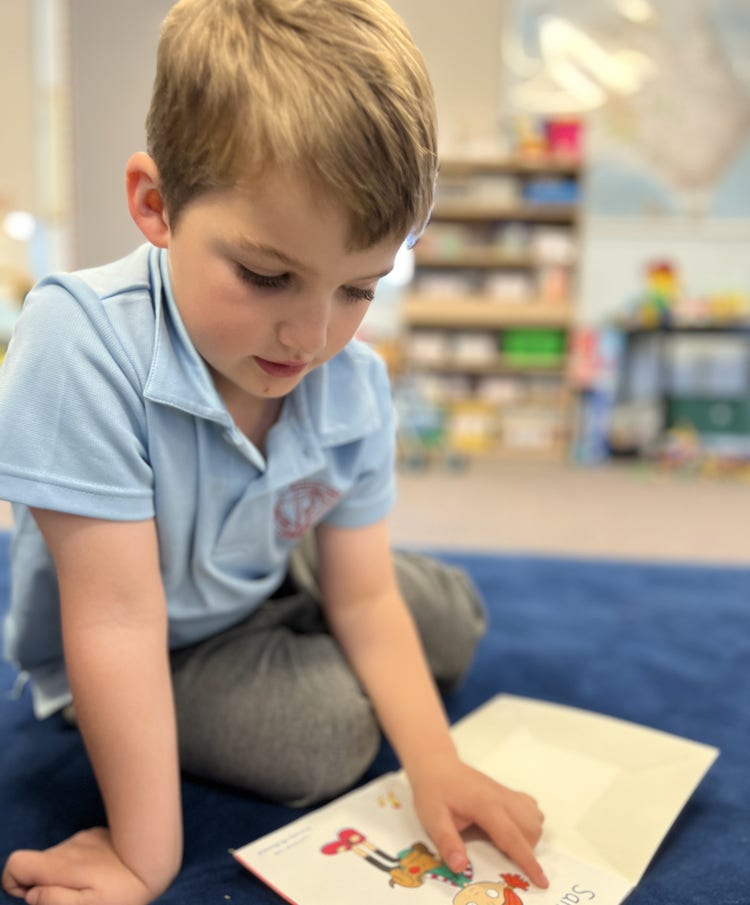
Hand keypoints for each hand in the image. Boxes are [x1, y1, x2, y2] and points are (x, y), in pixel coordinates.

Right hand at [2, 828, 164, 904]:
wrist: (155, 857)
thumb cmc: (122, 890)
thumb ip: (55, 901)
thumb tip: (32, 894)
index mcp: (58, 866)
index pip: (15, 863)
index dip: (14, 882)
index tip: (36, 895)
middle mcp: (66, 847)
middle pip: (36, 864)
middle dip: (43, 882)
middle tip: (72, 896)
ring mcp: (82, 838)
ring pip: (58, 859)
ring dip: (64, 874)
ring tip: (91, 885)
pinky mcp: (96, 836)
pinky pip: (77, 852)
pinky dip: (81, 864)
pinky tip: (103, 870)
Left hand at [409, 754, 548, 888]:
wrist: (437, 764)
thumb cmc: (434, 792)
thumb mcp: (433, 819)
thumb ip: (448, 843)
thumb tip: (461, 867)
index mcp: (485, 805)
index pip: (512, 837)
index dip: (527, 861)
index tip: (542, 880)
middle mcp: (502, 798)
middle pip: (530, 828)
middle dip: (526, 849)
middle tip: (501, 855)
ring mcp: (506, 793)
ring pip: (534, 816)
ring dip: (529, 835)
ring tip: (504, 842)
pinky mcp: (506, 791)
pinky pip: (530, 806)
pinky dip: (528, 821)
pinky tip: (510, 826)